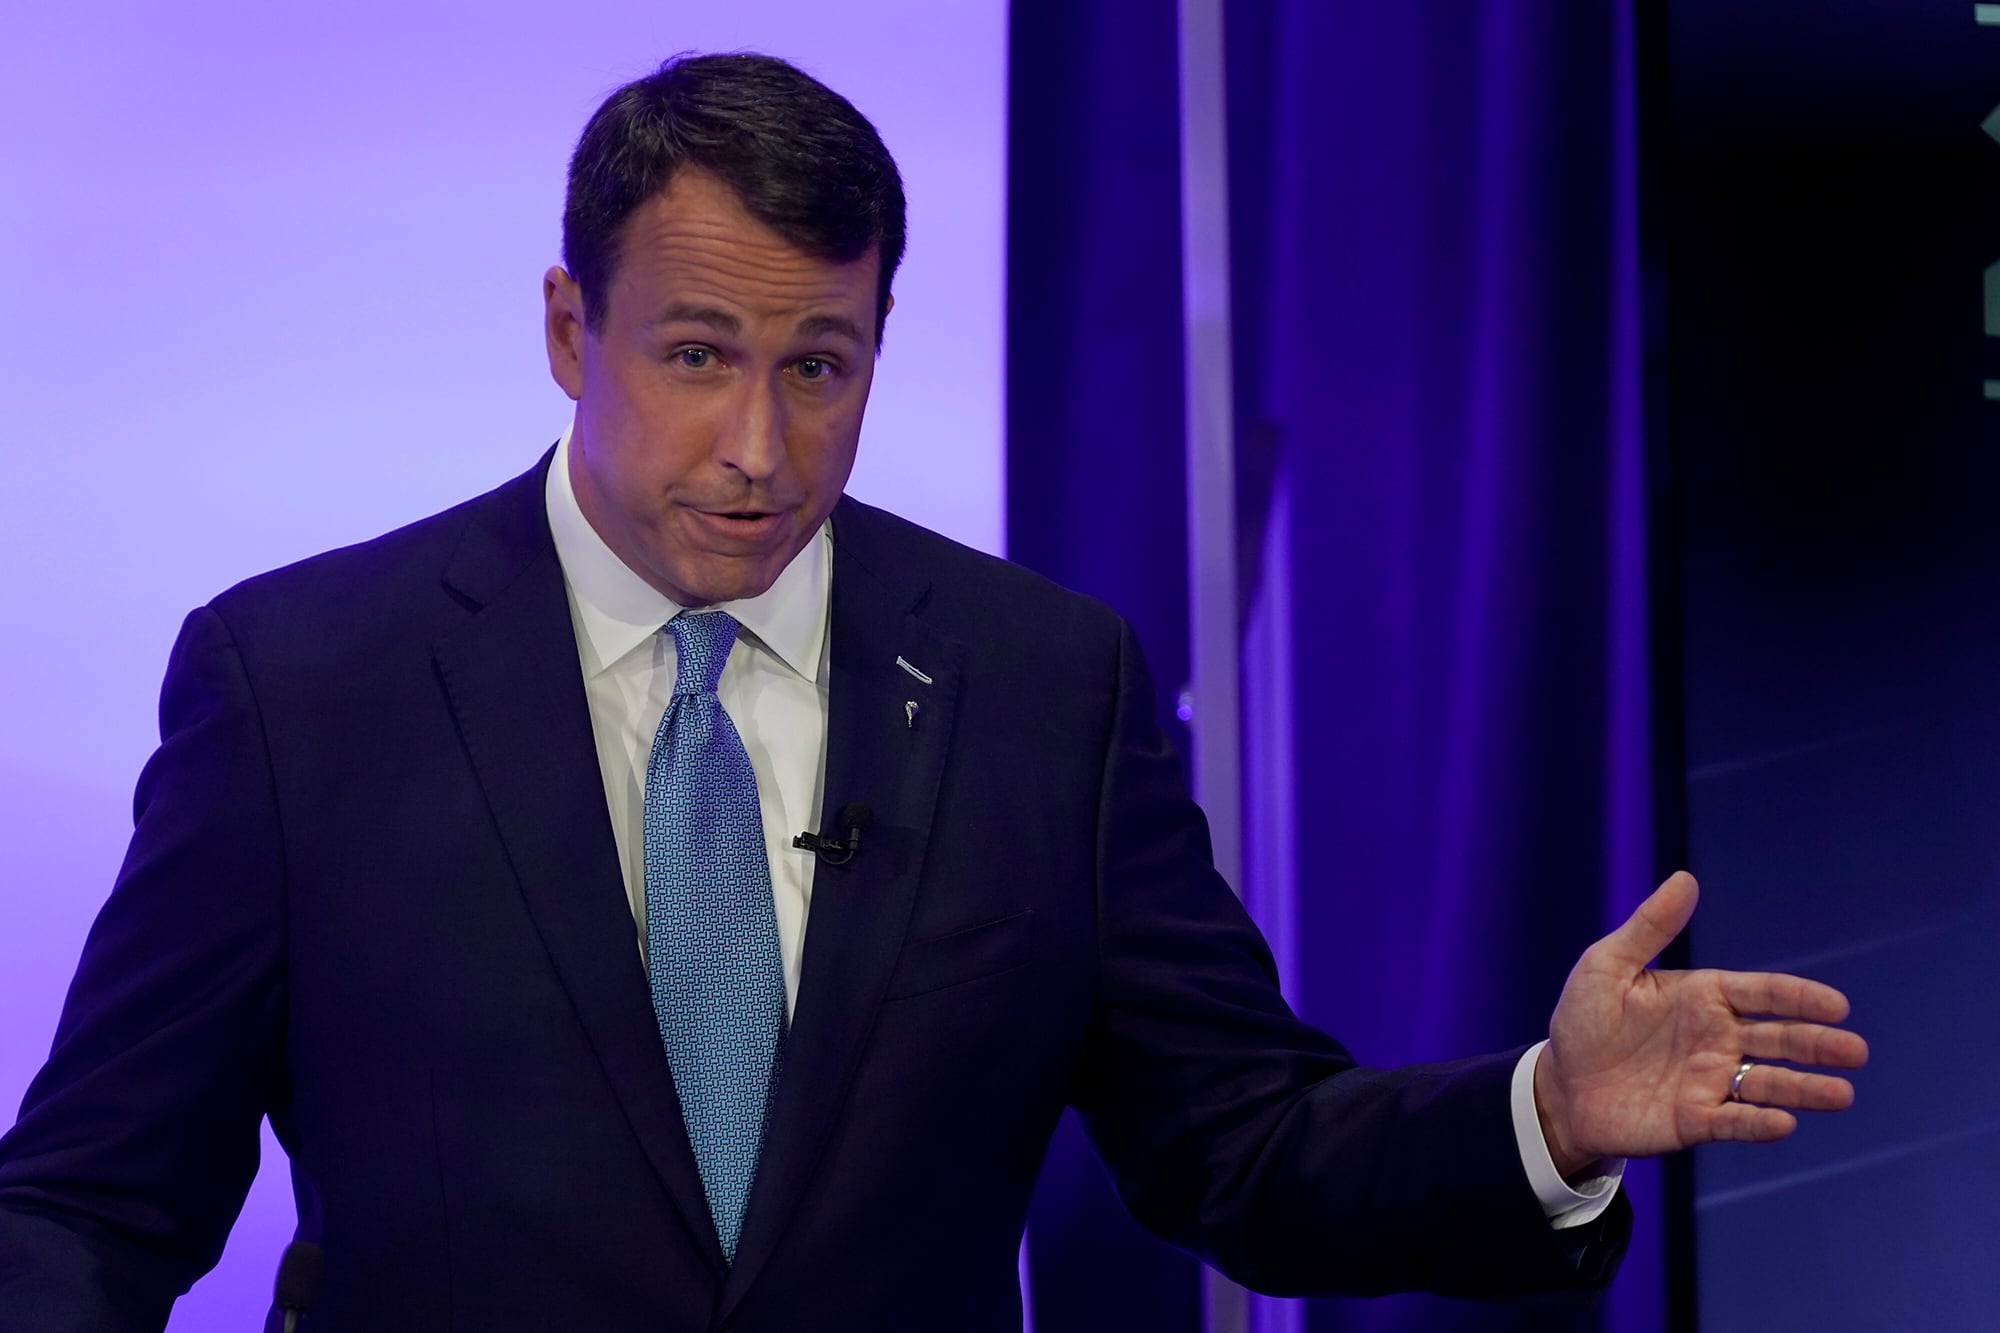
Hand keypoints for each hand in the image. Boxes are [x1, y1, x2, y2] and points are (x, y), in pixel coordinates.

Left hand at [1533, 872, 1868, 1178]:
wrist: (1559, 1084)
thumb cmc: (1584, 1020)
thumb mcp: (1607, 965)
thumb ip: (1650, 927)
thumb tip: (1686, 878)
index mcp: (1704, 997)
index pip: (1763, 993)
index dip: (1800, 998)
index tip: (1837, 1006)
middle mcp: (1717, 1039)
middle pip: (1778, 1040)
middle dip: (1817, 1045)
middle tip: (1855, 1052)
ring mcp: (1709, 1081)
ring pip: (1767, 1084)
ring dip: (1805, 1090)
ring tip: (1842, 1094)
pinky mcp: (1694, 1121)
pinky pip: (1733, 1122)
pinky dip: (1758, 1123)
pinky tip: (1784, 1123)